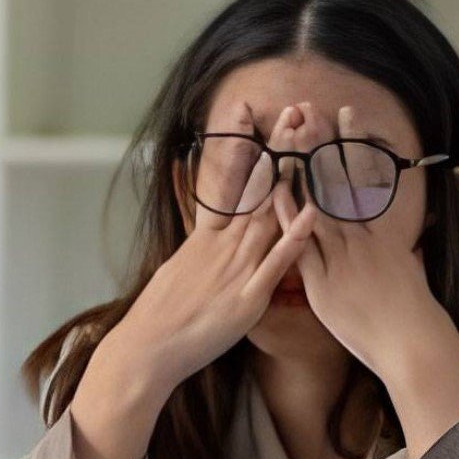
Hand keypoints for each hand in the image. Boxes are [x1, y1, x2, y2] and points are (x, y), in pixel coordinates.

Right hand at [104, 100, 316, 396]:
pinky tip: (311, 212)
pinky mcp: (248, 298)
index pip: (226, 179)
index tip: (247, 109)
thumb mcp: (178, 269)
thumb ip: (198, 247)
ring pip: (269, 215)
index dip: (239, 144)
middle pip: (255, 188)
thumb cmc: (162, 316)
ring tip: (307, 143)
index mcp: (206, 238)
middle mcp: (222, 246)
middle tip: (293, 110)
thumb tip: (203, 231)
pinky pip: (276, 264)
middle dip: (276, 148)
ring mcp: (236, 269)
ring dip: (290, 178)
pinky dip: (294, 238)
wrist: (147, 350)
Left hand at [282, 101, 458, 391]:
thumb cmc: (414, 312)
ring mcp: (340, 257)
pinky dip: (289, 218)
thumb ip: (408, 247)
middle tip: (309, 107)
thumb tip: (421, 233)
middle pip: (336, 181)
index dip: (352, 144)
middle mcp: (359, 237)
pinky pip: (301, 245)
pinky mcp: (322, 282)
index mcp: (379, 230)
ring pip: (316, 203)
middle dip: (321, 142)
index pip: (364, 176)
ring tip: (289, 135)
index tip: (345, 114)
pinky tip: (275, 192)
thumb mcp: (413, 268)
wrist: (411, 343)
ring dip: (301, 168)